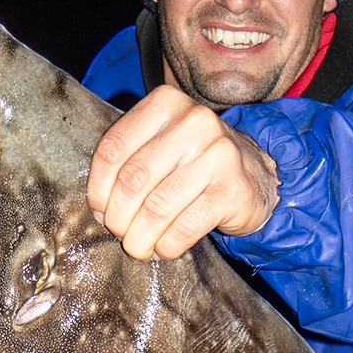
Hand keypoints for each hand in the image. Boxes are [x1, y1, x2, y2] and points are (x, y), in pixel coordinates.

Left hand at [87, 86, 278, 260]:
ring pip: (157, 207)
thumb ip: (128, 160)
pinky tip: (163, 249)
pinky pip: (185, 227)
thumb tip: (99, 207)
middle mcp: (193, 121)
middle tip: (120, 233)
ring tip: (138, 247)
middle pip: (133, 179)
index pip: (113, 149)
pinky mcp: (233, 189)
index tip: (100, 210)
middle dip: (118, 216)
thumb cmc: (193, 164)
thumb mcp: (160, 146)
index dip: (98, 188)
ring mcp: (218, 154)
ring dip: (140, 238)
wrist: (253, 176)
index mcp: (166, 104)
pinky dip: (166, 246)